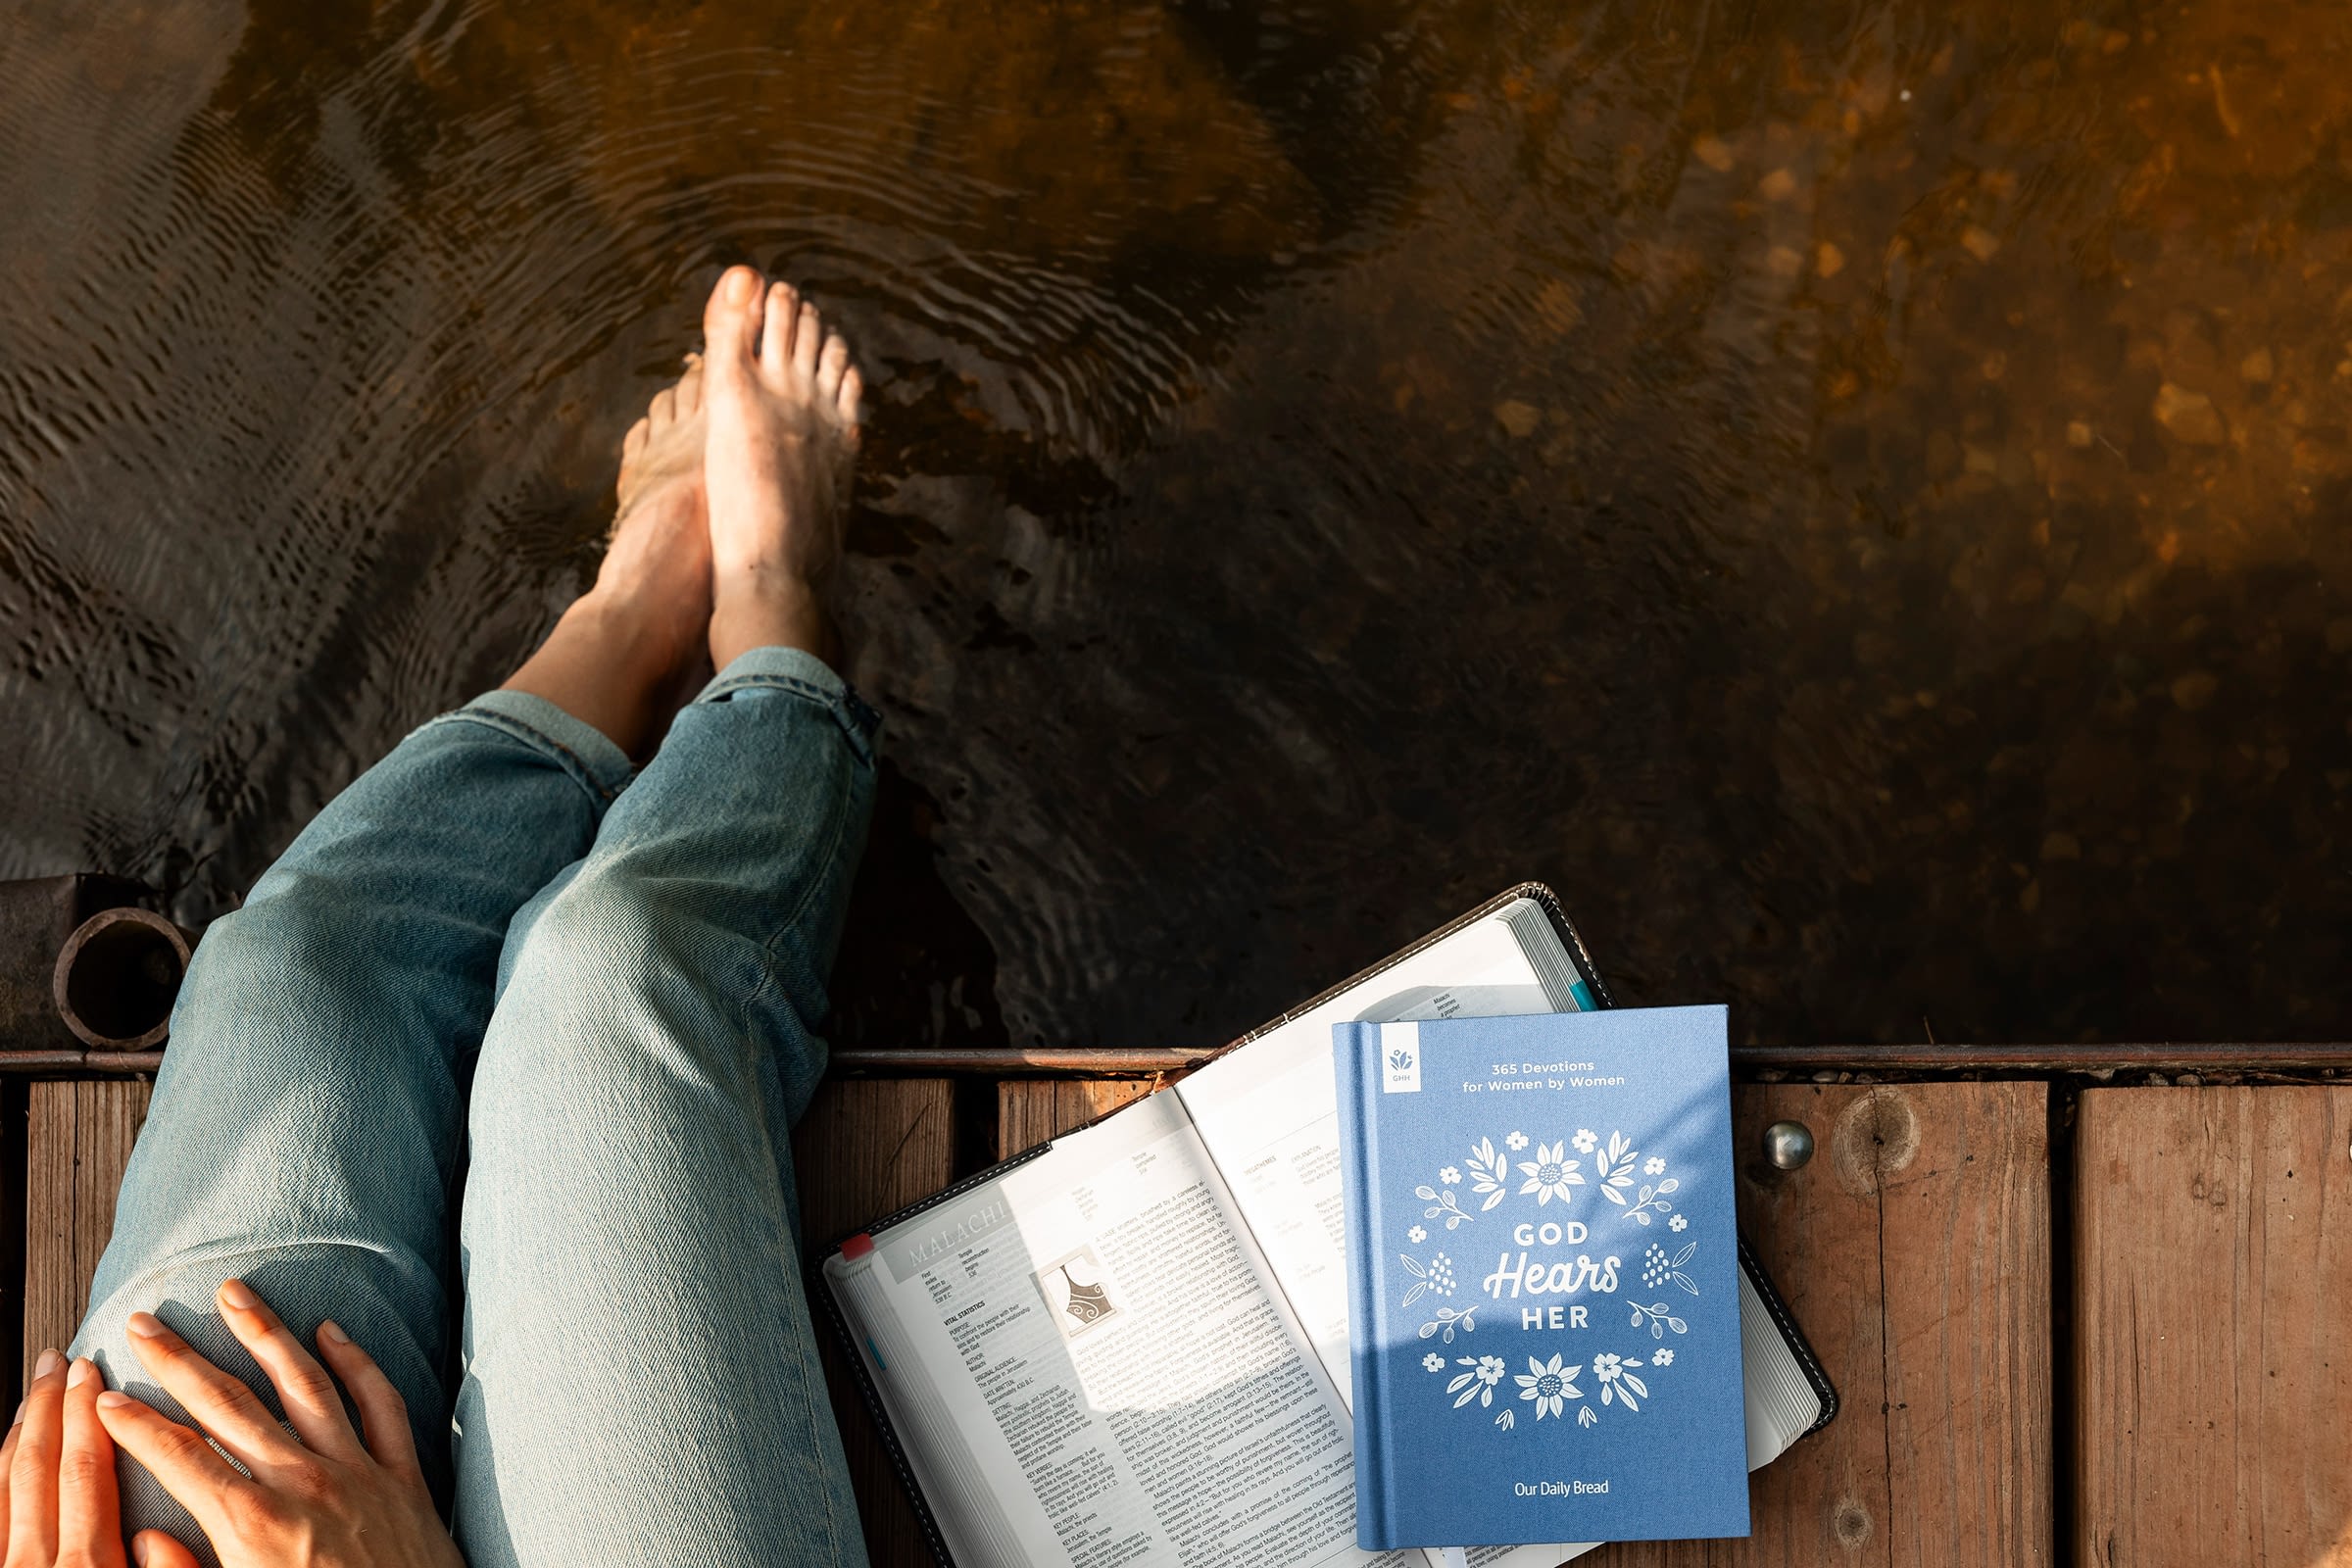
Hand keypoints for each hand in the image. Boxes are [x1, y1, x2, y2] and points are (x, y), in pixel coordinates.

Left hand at [0, 1347, 127, 1566]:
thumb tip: (156, 1536)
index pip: (85, 1470)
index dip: (85, 1414)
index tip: (89, 1372)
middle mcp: (34, 1564)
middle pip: (39, 1466)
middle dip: (49, 1405)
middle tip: (56, 1363)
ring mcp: (2, 1567)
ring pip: (3, 1485)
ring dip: (20, 1431)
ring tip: (34, 1393)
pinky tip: (7, 1454)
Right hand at [93, 1281, 461, 1567]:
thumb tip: (144, 1537)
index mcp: (253, 1526)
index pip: (179, 1456)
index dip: (136, 1425)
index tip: (104, 1396)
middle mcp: (304, 1484)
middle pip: (229, 1405)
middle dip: (180, 1360)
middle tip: (145, 1322)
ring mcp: (358, 1472)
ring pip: (304, 1384)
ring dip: (265, 1333)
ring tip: (234, 1291)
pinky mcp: (404, 1475)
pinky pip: (379, 1403)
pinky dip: (356, 1363)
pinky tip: (330, 1331)